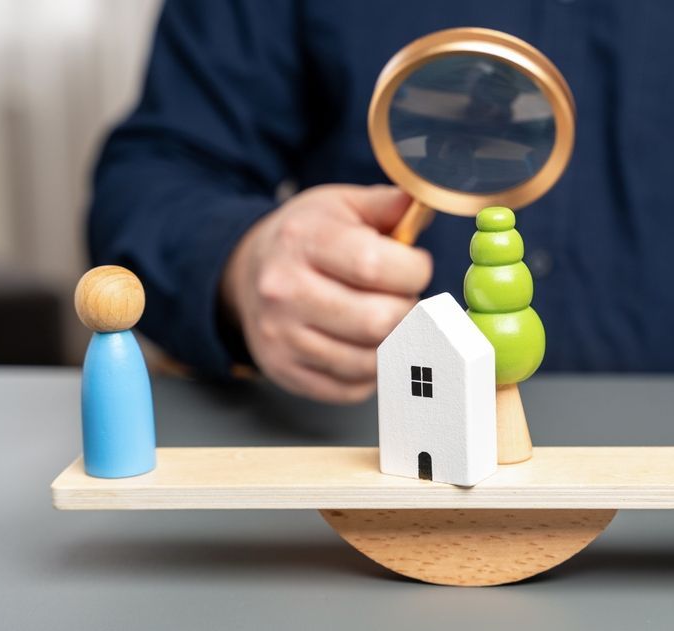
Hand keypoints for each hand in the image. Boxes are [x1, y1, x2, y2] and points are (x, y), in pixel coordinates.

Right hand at [222, 184, 432, 402]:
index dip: (414, 270)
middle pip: (377, 320)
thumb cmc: (309, 237)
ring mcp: (281, 337)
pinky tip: (367, 344)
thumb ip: (388, 203)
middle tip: (401, 296)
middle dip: (406, 309)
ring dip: (393, 342)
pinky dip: (372, 371)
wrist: (250, 273)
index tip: (416, 266)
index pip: (375, 266)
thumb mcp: (343, 205)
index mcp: (303, 240)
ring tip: (386, 318)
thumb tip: (423, 199)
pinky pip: (352, 388)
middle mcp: (284, 290)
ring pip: (369, 360)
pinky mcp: (286, 372)